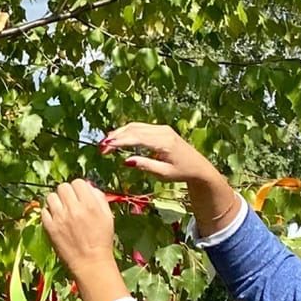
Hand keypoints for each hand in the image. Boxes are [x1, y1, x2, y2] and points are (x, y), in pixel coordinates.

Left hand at [41, 179, 115, 275]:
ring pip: (51, 197)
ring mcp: (60, 218)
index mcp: (90, 204)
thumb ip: (99, 199)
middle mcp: (74, 208)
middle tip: (69, 202)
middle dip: (66, 192)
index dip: (78, 188)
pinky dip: (48, 213)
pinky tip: (55, 219)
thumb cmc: (101, 241)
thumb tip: (89, 187)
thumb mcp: (107, 217)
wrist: (90, 263)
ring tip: (61, 210)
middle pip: (63, 187)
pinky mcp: (50, 227)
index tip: (79, 195)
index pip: (78, 182)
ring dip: (56, 201)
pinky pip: (43, 211)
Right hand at [100, 121, 241, 234]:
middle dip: (116, 136)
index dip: (118, 142)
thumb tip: (126, 161)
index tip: (104, 148)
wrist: (199, 167)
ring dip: (120, 133)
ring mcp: (162, 128)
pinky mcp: (161, 129)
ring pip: (136, 126)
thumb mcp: (163, 173)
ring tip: (106, 143)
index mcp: (163, 142)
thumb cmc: (182, 172)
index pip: (136, 138)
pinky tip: (119, 138)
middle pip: (133, 129)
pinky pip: (141, 127)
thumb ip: (145, 165)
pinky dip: (128, 132)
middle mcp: (162, 131)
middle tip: (102, 147)